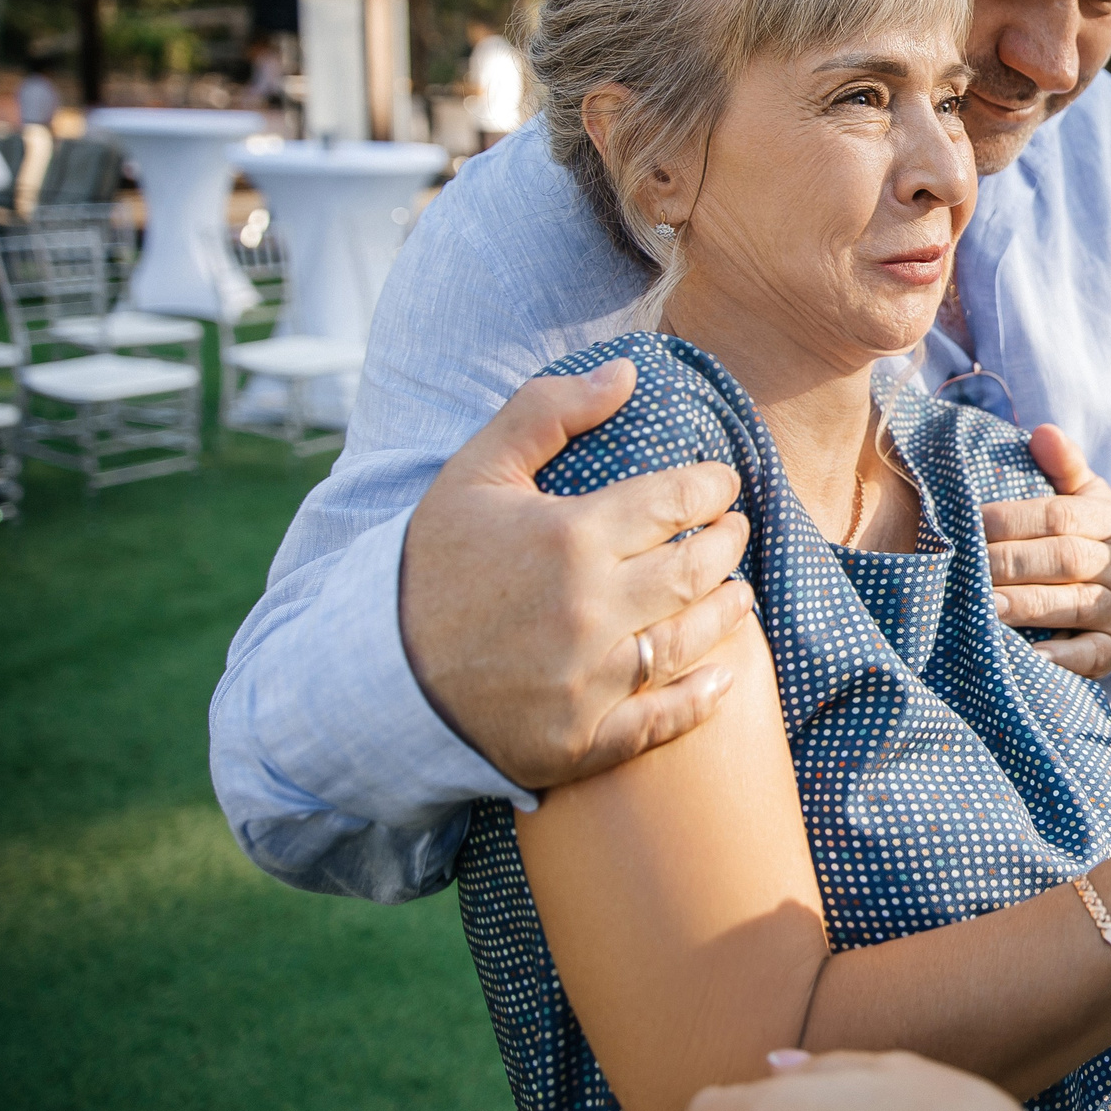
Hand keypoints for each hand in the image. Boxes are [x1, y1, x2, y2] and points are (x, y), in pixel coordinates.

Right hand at [398, 357, 753, 790]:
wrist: (371, 675)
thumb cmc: (430, 566)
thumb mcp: (475, 474)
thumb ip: (547, 412)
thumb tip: (626, 371)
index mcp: (569, 538)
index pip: (675, 501)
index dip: (711, 488)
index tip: (720, 484)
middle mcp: (587, 610)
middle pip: (695, 568)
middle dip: (726, 542)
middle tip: (733, 531)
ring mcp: (586, 681)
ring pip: (691, 639)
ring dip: (727, 610)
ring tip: (739, 591)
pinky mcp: (579, 740)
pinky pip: (663, 721)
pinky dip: (701, 697)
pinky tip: (725, 675)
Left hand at [983, 426, 1110, 679]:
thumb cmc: (1083, 539)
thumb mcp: (1083, 497)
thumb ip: (1063, 465)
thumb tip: (1042, 432)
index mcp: (1109, 520)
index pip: (1060, 515)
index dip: (1012, 517)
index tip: (969, 521)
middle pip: (1066, 558)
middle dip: (1012, 562)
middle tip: (965, 567)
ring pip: (1076, 604)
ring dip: (1028, 605)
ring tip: (985, 607)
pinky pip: (1092, 654)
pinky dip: (1063, 658)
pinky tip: (1030, 657)